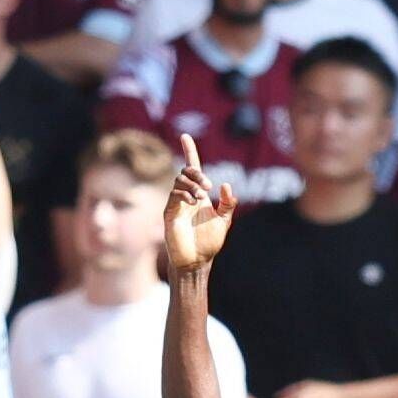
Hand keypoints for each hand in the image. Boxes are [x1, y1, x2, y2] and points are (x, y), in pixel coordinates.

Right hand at [164, 133, 234, 271]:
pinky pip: (174, 194)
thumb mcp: (224, 221)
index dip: (189, 152)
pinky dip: (185, 194)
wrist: (197, 260)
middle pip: (185, 171)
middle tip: (208, 186)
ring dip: (192, 184)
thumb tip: (227, 186)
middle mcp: (185, 196)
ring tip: (202, 196)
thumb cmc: (209, 243)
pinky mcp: (169, 212)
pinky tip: (194, 202)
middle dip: (196, 172)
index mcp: (198, 196)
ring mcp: (175, 204)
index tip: (185, 136)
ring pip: (179, 180)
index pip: (192, 170)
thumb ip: (228, 204)